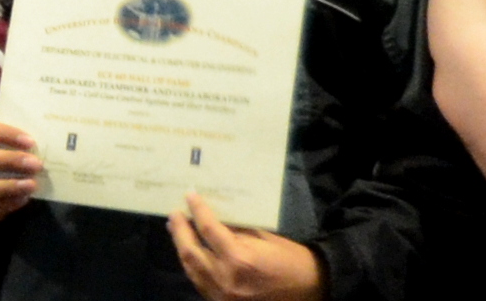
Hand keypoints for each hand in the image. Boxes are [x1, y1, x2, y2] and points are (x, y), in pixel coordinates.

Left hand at [167, 193, 322, 300]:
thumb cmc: (292, 261)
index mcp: (239, 259)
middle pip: (189, 251)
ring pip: (190, 268)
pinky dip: (193, 265)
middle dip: (180, 230)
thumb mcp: (265, 239)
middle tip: (175, 213)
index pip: (208, 229)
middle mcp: (225, 278)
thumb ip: (236, 230)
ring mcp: (220, 295)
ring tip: (177, 230)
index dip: (197, 210)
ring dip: (181, 248)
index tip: (190, 195)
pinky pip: (199, 282)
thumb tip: (214, 217)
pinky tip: (191, 252)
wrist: (311, 291)